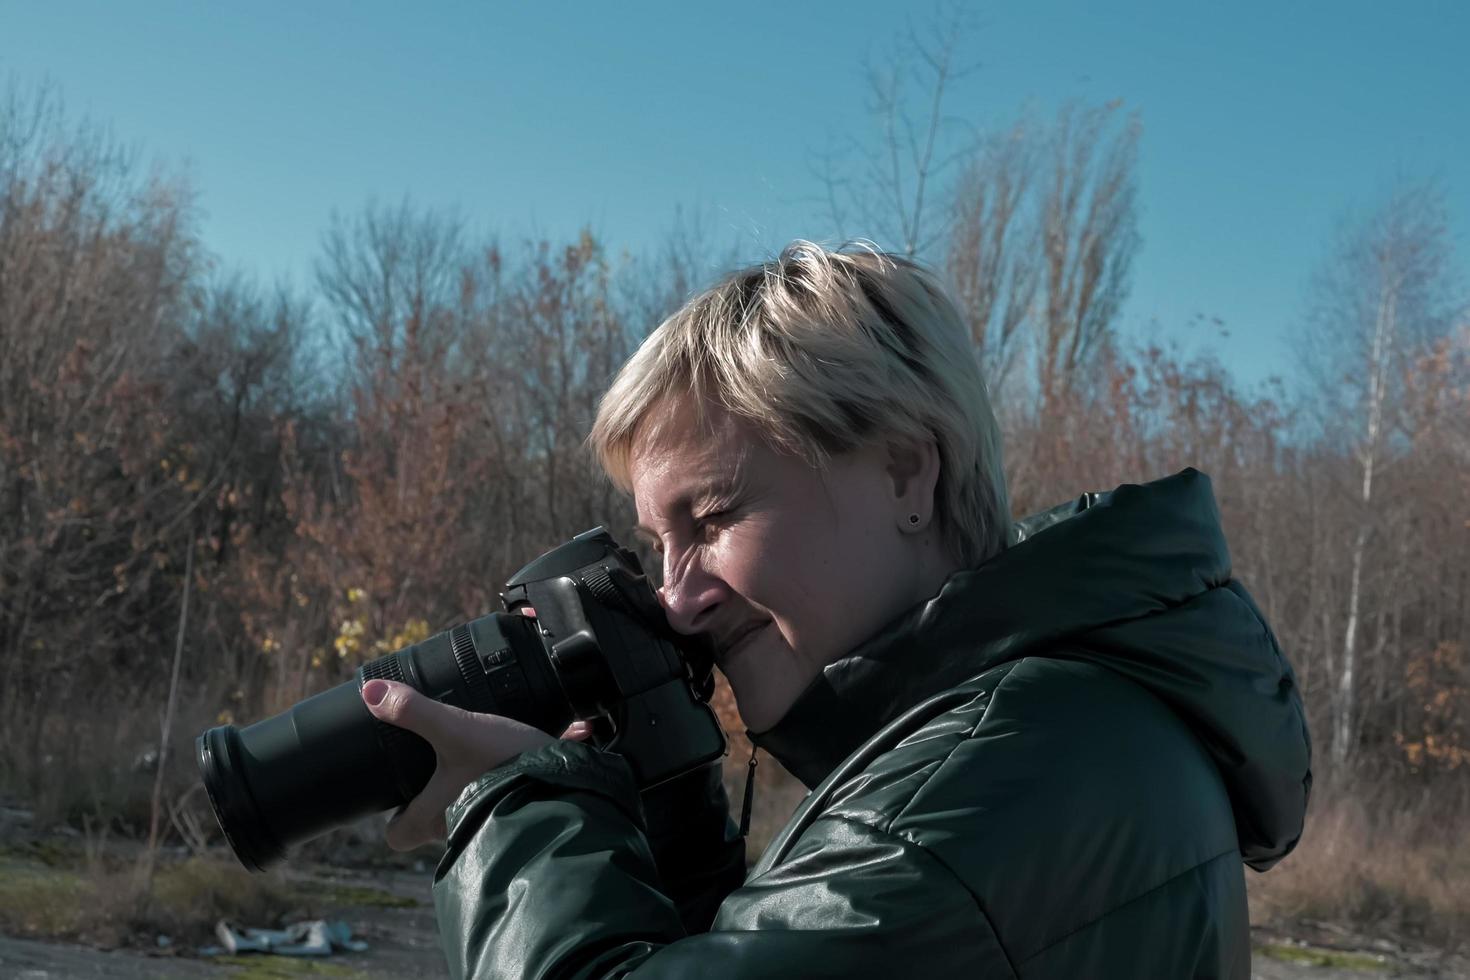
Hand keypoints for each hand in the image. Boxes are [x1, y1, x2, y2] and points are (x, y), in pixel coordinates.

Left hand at [361, 609, 591, 850]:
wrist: (565, 780)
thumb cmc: (504, 764)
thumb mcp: (456, 729)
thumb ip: (414, 711)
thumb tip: (371, 692)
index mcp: (434, 816)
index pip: (398, 836)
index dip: (395, 818)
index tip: (401, 796)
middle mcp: (459, 827)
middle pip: (434, 822)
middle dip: (439, 796)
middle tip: (442, 762)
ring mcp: (493, 823)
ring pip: (472, 811)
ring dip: (476, 789)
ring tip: (483, 755)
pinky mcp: (522, 809)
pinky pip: (510, 795)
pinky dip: (514, 777)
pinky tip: (523, 748)